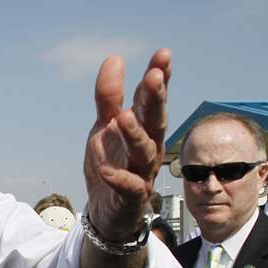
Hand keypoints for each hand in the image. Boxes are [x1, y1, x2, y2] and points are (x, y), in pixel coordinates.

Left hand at [84, 49, 171, 241]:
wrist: (106, 212)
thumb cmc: (112, 165)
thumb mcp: (104, 128)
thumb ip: (108, 98)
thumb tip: (115, 58)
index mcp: (143, 129)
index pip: (153, 101)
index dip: (160, 78)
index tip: (163, 54)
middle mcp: (148, 149)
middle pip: (155, 122)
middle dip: (156, 100)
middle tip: (154, 77)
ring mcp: (141, 174)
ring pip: (144, 153)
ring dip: (135, 135)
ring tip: (123, 117)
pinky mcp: (130, 198)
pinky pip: (128, 188)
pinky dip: (118, 178)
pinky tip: (106, 169)